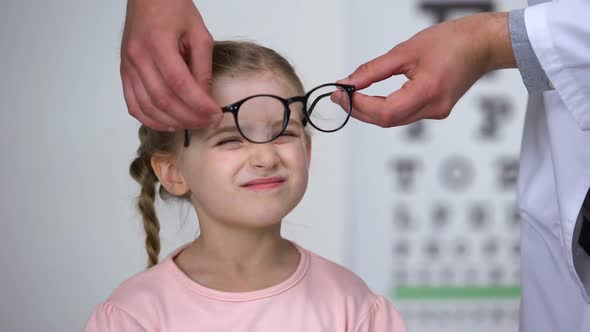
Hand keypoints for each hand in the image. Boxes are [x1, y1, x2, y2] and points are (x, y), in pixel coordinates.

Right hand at [121, 0, 220, 130]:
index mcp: (158, 44)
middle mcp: (138, 58)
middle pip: (164, 100)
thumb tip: (207, 99)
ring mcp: (128, 67)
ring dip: (172, 122)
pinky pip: (133, 104)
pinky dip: (150, 119)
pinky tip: (169, 123)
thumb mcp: (199, 34)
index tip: (216, 114)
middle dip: (189, 117)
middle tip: (208, 122)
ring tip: (193, 124)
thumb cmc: (173, 9)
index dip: (199, 105)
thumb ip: (202, 68)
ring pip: (148, 107)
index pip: (180, 84)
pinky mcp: (124, 73)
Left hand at [335, 12, 515, 127]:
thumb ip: (374, 70)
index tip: (341, 94)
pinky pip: (404, 115)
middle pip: (387, 120)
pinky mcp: (435, 110)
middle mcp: (434, 108)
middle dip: (359, 110)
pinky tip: (371, 99)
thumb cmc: (452, 41)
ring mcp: (436, 112)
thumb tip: (349, 82)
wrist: (482, 44)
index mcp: (428, 91)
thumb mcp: (406, 51)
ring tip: (351, 96)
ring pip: (394, 120)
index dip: (359, 106)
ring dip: (370, 111)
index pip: (385, 112)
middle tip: (340, 96)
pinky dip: (384, 109)